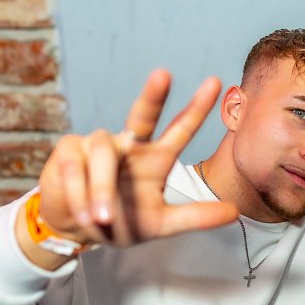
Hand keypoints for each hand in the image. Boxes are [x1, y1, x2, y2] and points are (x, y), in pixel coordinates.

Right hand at [35, 70, 237, 248]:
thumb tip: (235, 212)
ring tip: (102, 218)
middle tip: (163, 75)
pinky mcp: (68, 150)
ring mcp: (97, 144)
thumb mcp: (160, 223)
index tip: (217, 82)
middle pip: (142, 115)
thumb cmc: (122, 221)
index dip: (196, 109)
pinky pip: (74, 169)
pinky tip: (83, 214)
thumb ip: (194, 216)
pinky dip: (79, 194)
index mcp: (154, 159)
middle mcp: (129, 145)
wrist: (75, 228)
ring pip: (102, 155)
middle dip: (153, 96)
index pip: (179, 129)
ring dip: (101, 190)